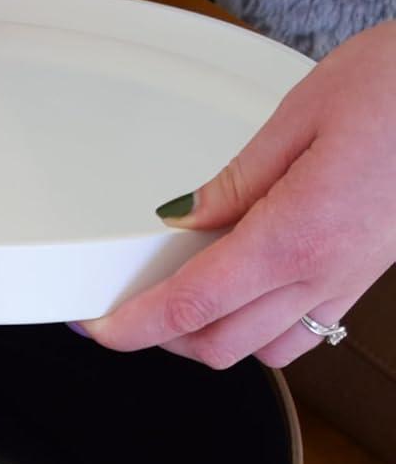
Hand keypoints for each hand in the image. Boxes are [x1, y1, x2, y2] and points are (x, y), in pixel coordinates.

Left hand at [81, 21, 395, 367]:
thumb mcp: (302, 112)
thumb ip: (235, 179)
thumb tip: (180, 221)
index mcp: (298, 232)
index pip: (193, 305)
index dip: (134, 326)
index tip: (98, 327)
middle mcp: (325, 272)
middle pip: (218, 345)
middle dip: (162, 338)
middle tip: (128, 304)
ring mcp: (349, 283)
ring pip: (261, 351)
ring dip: (210, 339)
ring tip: (181, 298)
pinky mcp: (365, 278)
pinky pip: (301, 334)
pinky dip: (257, 332)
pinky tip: (241, 295)